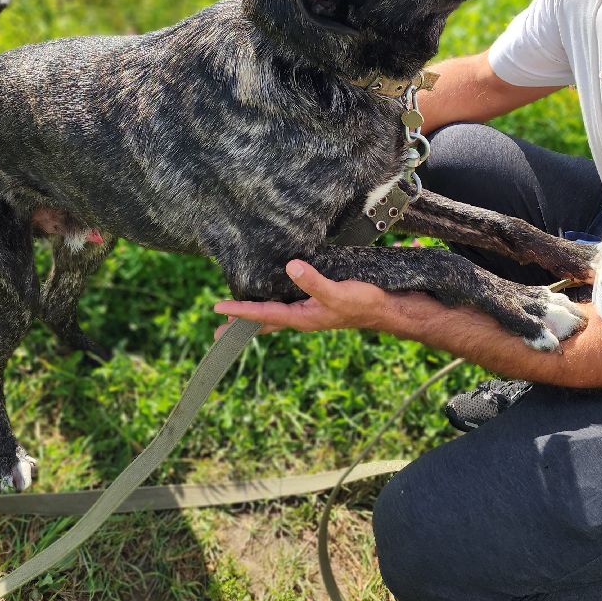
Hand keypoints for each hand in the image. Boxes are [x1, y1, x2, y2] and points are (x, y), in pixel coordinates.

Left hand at [213, 259, 396, 337]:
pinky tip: (271, 299)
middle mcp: (301, 317)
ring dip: (253, 317)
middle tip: (216, 333)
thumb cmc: (362, 302)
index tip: (217, 309)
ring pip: (273, 317)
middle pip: (263, 323)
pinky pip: (285, 307)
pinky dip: (271, 306)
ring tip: (234, 320)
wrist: (384, 309)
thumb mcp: (337, 291)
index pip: (263, 314)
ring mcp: (308, 312)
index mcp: (301, 317)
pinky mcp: (315, 305)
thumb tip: (290, 267)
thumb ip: (313, 281)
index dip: (239, 311)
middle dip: (240, 326)